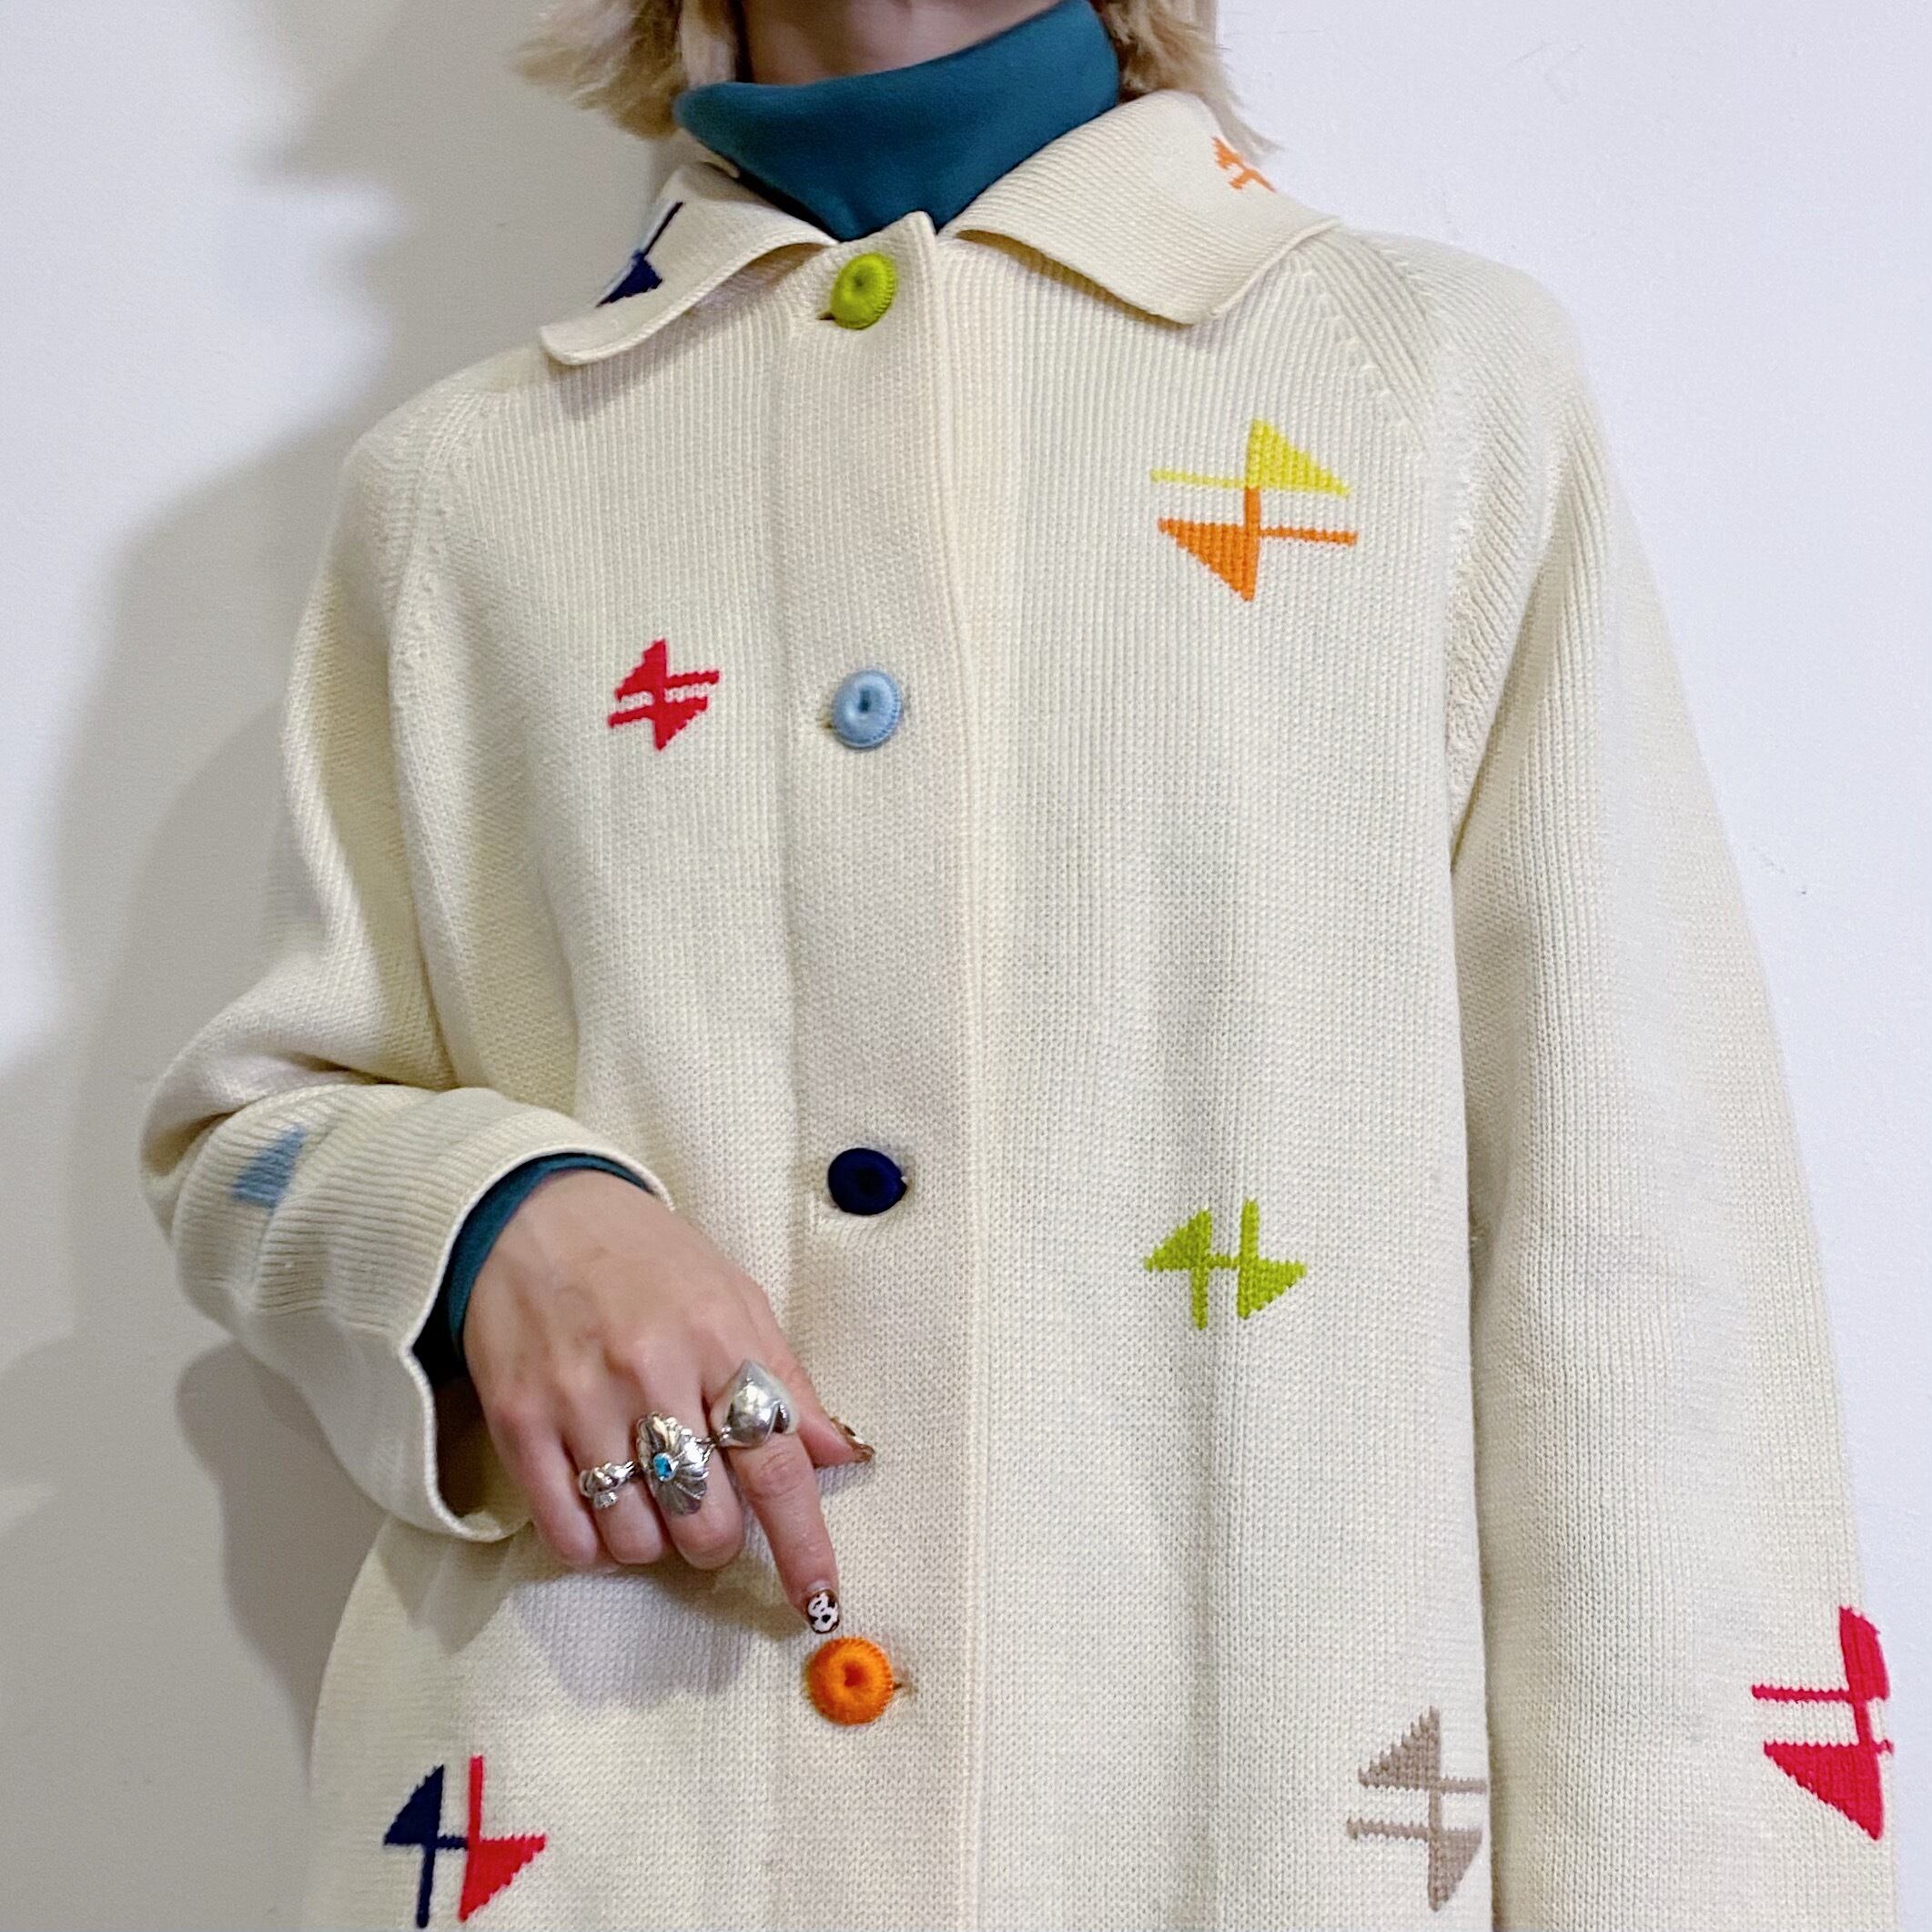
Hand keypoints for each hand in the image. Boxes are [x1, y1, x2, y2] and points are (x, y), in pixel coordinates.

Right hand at [463, 1168, 863, 1624]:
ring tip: (648, 1494)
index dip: (803, 1543)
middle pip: (704, 1520)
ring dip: (654, 1541)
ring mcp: (580, 1400)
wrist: (532, 1211)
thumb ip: (785, 1379)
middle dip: (715, 1537)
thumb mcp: (732, 1295)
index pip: (776, 1463)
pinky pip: (567, 1534)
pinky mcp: (519, 1423)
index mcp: (718, 1338)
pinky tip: (602, 1508)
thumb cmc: (645, 1256)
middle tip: (706, 1507)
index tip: (819, 1598)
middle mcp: (650, 1372)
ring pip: (636, 1538)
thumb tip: (840, 1452)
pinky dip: (595, 1546)